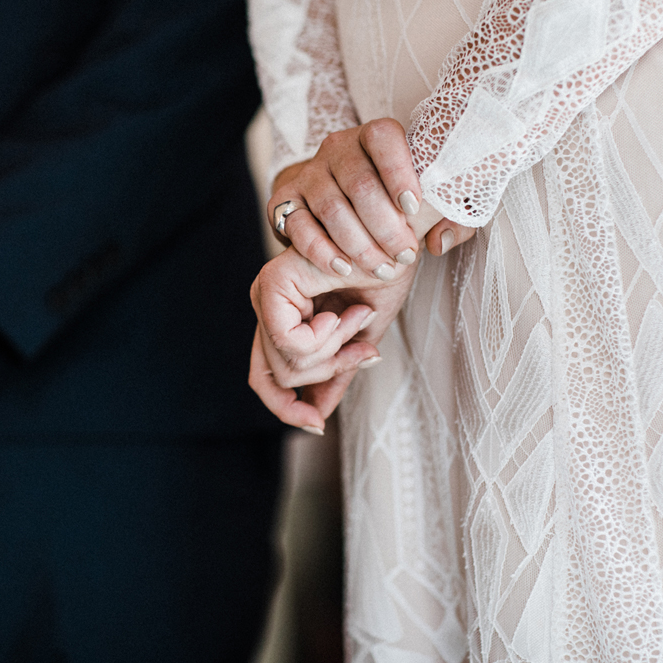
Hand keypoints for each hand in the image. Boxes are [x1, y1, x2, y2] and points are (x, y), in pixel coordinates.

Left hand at [249, 245, 415, 432]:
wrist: (398, 236)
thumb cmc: (383, 275)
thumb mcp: (359, 340)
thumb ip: (334, 375)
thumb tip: (314, 420)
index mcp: (282, 316)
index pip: (266, 379)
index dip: (287, 409)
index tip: (318, 426)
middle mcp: (266, 304)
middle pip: (279, 377)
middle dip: (329, 372)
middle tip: (364, 347)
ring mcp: (264, 293)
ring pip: (287, 365)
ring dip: (335, 351)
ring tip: (358, 315)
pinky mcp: (271, 283)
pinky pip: (290, 343)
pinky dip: (325, 338)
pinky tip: (341, 312)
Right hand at [268, 119, 466, 279]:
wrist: (341, 202)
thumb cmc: (395, 203)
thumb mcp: (430, 204)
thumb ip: (450, 217)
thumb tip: (439, 241)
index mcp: (374, 137)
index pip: (383, 138)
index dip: (399, 171)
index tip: (413, 208)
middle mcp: (337, 149)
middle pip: (359, 183)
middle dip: (386, 226)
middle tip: (404, 255)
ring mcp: (309, 174)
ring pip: (332, 209)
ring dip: (360, 245)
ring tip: (382, 269)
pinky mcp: (285, 201)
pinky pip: (299, 227)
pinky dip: (322, 252)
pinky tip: (344, 268)